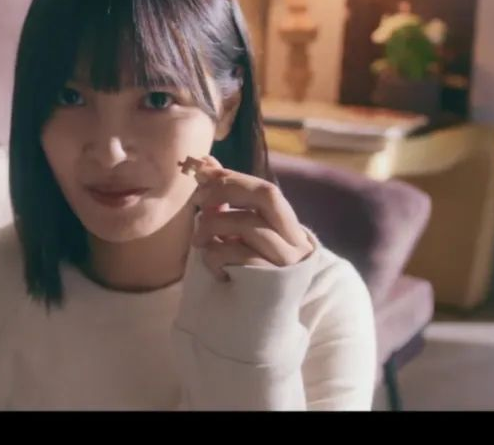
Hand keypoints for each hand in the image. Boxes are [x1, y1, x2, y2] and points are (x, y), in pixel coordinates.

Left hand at [188, 155, 314, 280]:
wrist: (254, 328)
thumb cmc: (242, 277)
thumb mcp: (234, 235)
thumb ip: (225, 202)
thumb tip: (206, 164)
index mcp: (287, 227)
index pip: (264, 189)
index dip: (233, 178)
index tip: (203, 174)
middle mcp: (294, 241)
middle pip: (267, 195)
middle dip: (228, 189)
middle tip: (199, 199)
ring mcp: (287, 262)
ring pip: (249, 224)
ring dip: (213, 226)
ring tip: (199, 240)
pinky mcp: (272, 282)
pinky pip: (239, 255)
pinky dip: (216, 255)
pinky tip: (213, 266)